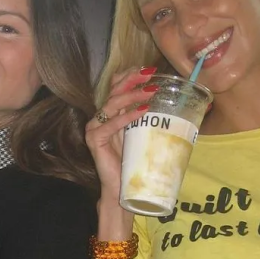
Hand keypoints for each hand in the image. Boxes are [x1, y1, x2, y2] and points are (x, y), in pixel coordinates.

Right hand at [86, 67, 158, 202]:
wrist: (122, 188)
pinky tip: (143, 111)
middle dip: (133, 79)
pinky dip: (128, 117)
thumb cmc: (133, 162)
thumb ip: (144, 117)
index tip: (150, 70)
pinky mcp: (95, 139)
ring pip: (112, 104)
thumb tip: (164, 100)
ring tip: (151, 91)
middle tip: (151, 74)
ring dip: (133, 95)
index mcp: (110, 114)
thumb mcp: (141, 134)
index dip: (130, 75)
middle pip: (114, 91)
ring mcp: (95, 128)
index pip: (116, 87)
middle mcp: (100, 117)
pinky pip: (111, 124)